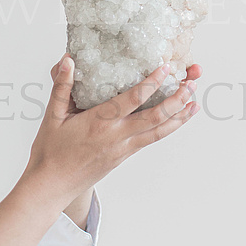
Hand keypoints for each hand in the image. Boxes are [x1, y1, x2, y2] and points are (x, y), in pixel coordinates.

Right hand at [24, 55, 201, 211]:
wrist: (51, 187)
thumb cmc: (50, 151)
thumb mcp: (53, 115)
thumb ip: (62, 86)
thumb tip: (67, 59)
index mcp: (100, 123)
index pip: (132, 100)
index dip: (151, 83)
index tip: (165, 68)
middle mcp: (117, 136)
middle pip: (156, 117)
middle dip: (177, 99)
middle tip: (191, 82)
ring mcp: (124, 148)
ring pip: (159, 132)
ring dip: (179, 116)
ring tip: (195, 102)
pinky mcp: (125, 156)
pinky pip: (152, 140)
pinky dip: (168, 128)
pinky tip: (177, 120)